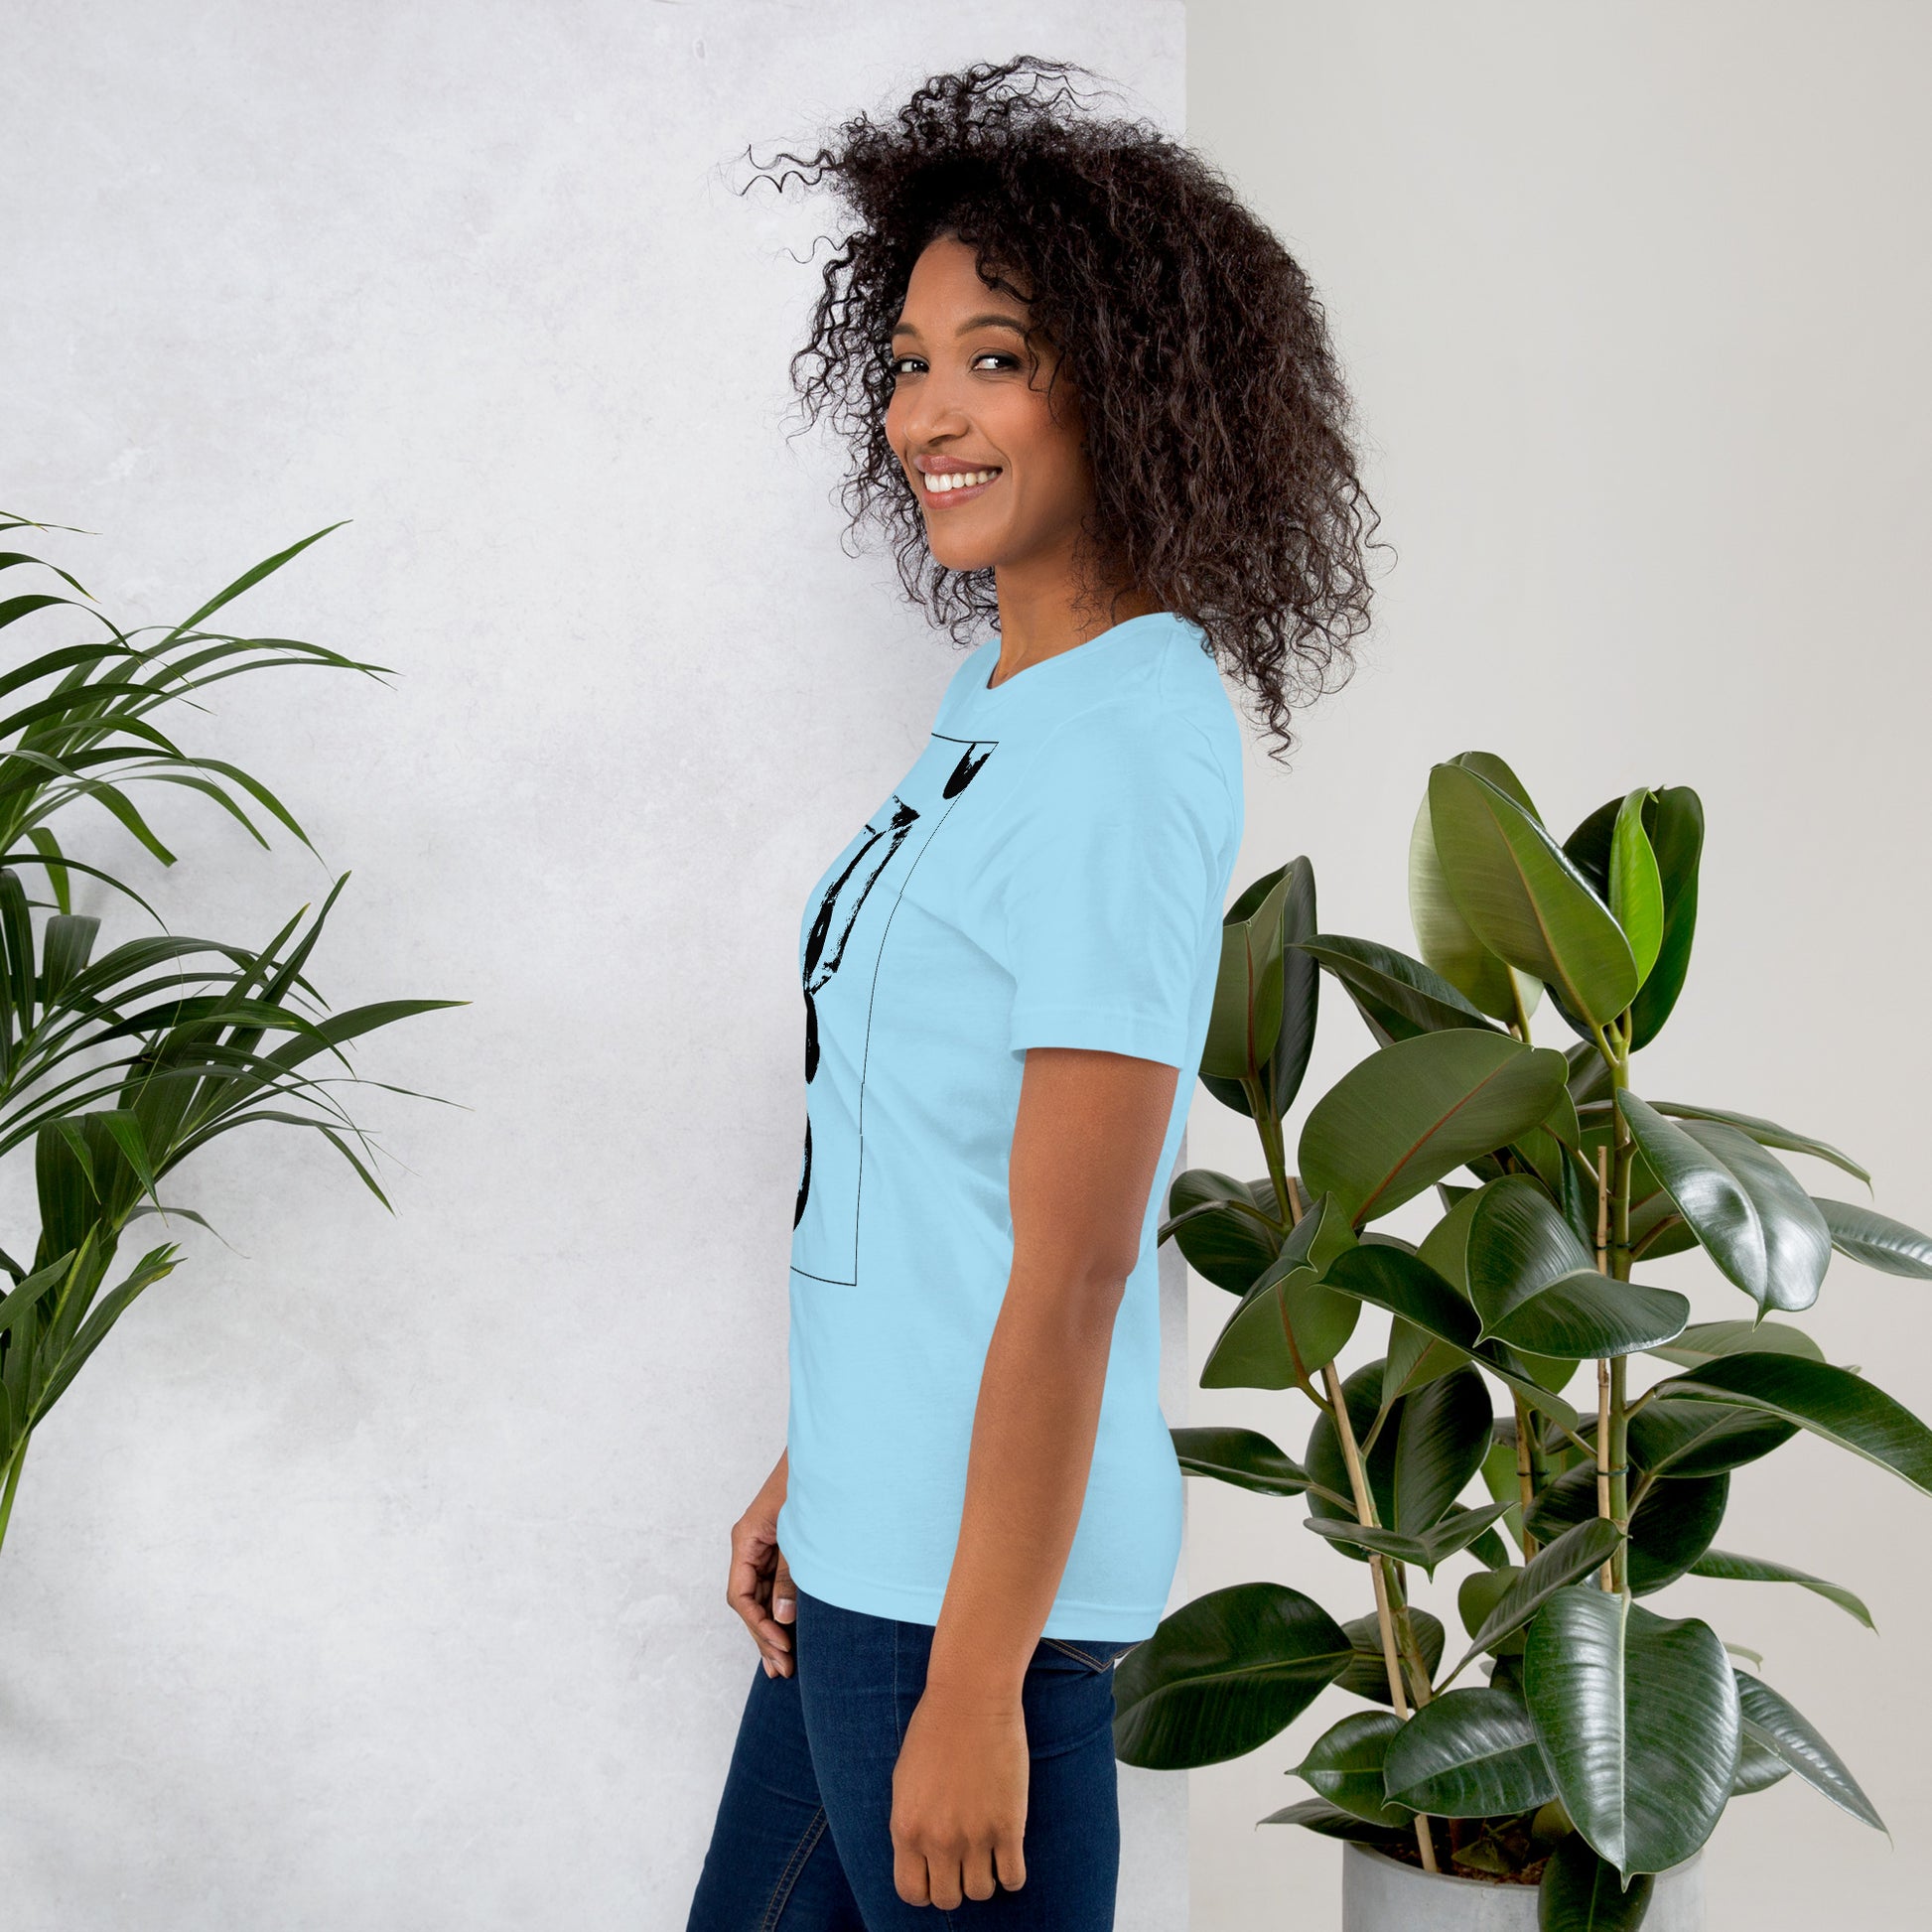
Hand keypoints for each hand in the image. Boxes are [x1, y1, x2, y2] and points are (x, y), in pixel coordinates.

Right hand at [726, 1449, 797, 1676]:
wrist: (831, 1451)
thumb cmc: (812, 1483)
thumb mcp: (799, 1533)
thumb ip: (790, 1575)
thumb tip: (781, 1617)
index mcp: (746, 1538)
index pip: (740, 1594)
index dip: (758, 1625)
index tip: (782, 1646)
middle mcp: (751, 1544)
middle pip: (749, 1601)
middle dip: (764, 1635)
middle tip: (784, 1670)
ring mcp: (766, 1546)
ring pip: (761, 1596)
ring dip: (772, 1628)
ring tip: (785, 1665)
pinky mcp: (783, 1546)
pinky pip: (776, 1584)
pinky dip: (783, 1608)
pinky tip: (792, 1633)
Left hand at [890, 1679, 1028, 1907]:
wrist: (971, 1697)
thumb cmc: (935, 1729)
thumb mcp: (905, 1781)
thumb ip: (911, 1824)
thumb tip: (921, 1857)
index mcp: (906, 1828)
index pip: (911, 1892)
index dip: (926, 1888)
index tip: (937, 1872)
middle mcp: (938, 1839)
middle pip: (948, 1899)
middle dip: (956, 1884)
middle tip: (964, 1860)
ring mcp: (974, 1836)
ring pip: (981, 1892)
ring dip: (985, 1877)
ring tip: (988, 1852)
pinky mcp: (1008, 1826)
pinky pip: (1014, 1879)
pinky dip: (1012, 1874)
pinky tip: (1009, 1851)